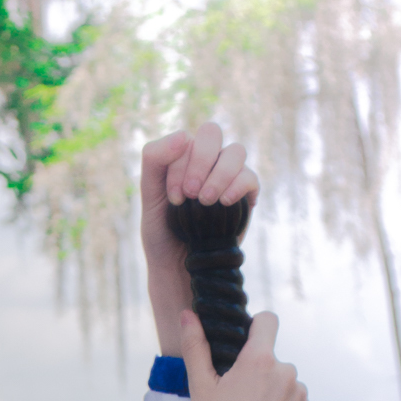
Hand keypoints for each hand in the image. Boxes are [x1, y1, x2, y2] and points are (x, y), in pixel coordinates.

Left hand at [141, 124, 258, 354]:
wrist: (178, 267)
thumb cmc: (162, 231)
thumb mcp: (149, 197)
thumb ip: (154, 160)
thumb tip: (183, 135)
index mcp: (183, 156)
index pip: (187, 139)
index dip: (181, 165)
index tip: (174, 198)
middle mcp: (207, 161)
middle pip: (213, 132)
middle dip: (201, 160)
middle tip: (191, 194)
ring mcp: (227, 177)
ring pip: (235, 152)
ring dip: (220, 174)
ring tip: (206, 202)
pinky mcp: (244, 197)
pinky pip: (251, 177)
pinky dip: (239, 186)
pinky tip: (224, 203)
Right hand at [182, 310, 311, 400]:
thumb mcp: (200, 391)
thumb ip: (195, 347)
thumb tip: (187, 314)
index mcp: (258, 361)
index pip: (267, 320)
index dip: (255, 327)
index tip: (244, 345)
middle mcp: (286, 373)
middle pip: (272, 360)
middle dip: (258, 374)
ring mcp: (300, 397)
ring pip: (284, 385)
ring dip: (271, 396)